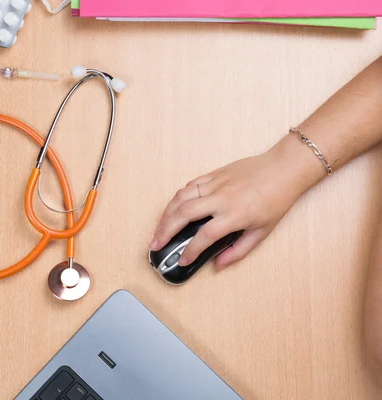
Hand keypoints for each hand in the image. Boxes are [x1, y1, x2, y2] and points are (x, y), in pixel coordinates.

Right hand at [150, 136, 323, 269]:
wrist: (284, 168)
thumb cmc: (276, 199)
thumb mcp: (262, 231)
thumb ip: (238, 251)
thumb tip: (219, 265)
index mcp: (235, 214)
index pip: (205, 236)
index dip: (190, 250)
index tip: (182, 260)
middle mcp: (221, 198)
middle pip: (183, 214)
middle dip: (165, 231)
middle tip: (155, 245)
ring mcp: (215, 183)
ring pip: (180, 198)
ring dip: (165, 214)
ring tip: (158, 229)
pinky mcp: (213, 174)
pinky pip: (188, 186)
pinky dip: (177, 199)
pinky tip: (172, 209)